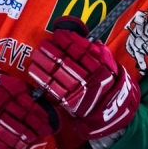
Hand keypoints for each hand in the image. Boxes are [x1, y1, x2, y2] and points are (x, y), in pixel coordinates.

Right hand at [0, 56, 58, 148]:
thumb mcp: (1, 79)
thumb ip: (17, 88)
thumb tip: (35, 98)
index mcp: (5, 94)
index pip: (28, 108)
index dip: (39, 117)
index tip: (48, 122)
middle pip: (21, 123)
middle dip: (34, 130)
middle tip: (43, 133)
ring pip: (10, 135)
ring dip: (23, 140)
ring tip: (30, 141)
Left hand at [29, 25, 139, 139]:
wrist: (113, 113)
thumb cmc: (111, 86)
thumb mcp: (112, 68)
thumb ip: (103, 55)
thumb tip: (93, 42)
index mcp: (100, 69)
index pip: (83, 52)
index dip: (69, 42)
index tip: (59, 34)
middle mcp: (88, 79)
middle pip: (67, 63)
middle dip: (53, 52)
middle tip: (42, 44)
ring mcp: (78, 91)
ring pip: (59, 75)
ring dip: (45, 64)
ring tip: (35, 55)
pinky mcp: (70, 102)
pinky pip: (55, 90)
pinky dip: (43, 80)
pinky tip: (34, 71)